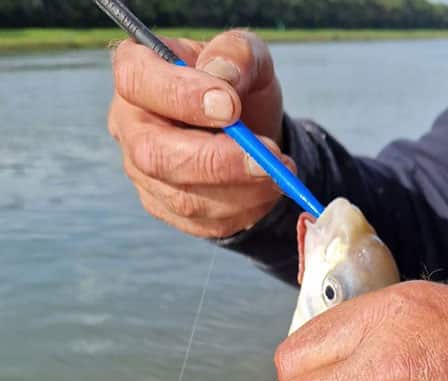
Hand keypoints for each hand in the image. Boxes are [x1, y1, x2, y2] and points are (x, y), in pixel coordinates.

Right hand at [108, 31, 293, 237]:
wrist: (251, 132)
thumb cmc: (239, 88)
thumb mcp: (248, 57)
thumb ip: (236, 54)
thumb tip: (223, 77)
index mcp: (137, 73)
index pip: (137, 82)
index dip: (181, 97)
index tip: (231, 107)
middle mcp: (130, 126)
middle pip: (154, 153)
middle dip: (216, 161)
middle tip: (267, 158)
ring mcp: (143, 174)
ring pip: (182, 197)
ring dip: (240, 190)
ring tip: (279, 172)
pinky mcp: (166, 208)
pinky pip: (201, 222)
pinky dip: (242, 210)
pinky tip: (266, 191)